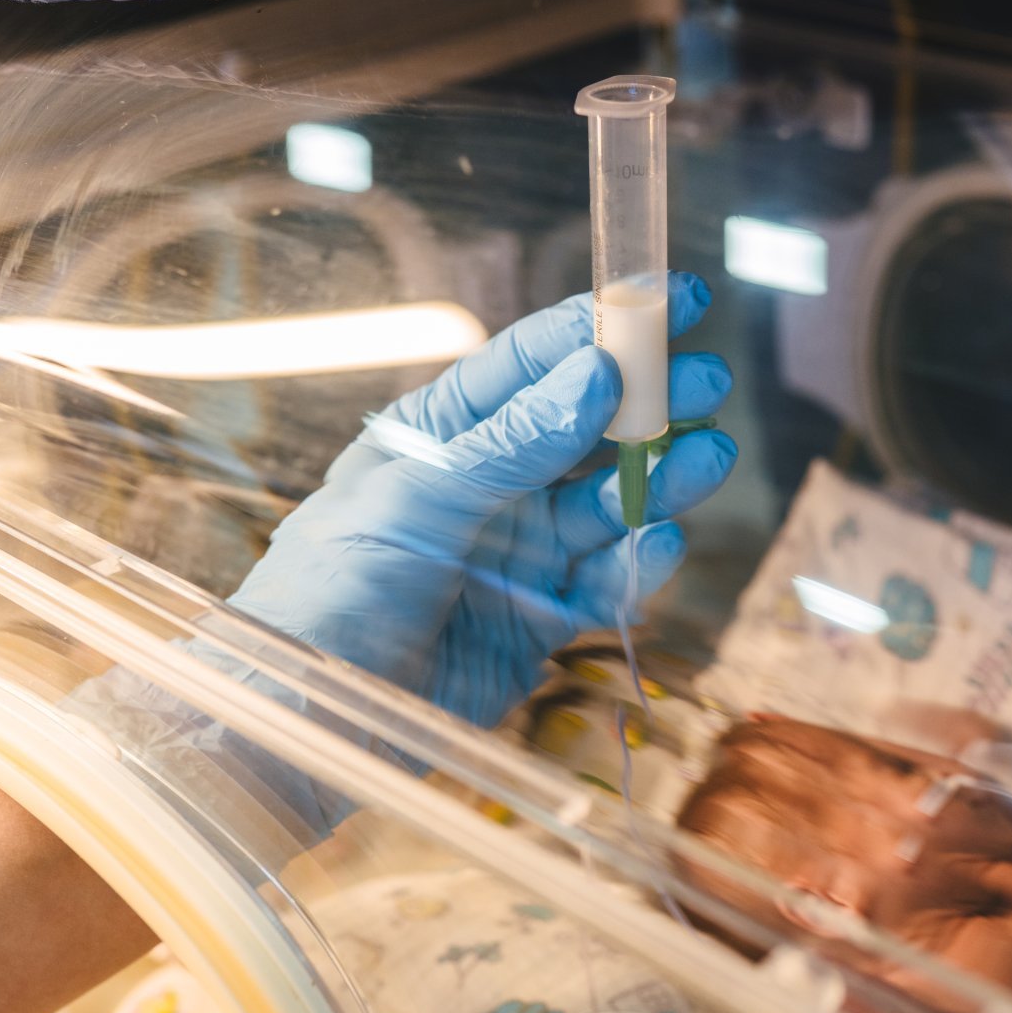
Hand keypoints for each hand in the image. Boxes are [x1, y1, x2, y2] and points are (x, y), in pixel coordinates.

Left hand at [231, 274, 736, 726]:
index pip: (530, 364)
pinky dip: (637, 563)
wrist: (304, 716)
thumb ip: (509, 445)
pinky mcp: (539, 620)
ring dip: (657, 478)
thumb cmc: (325, 594)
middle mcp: (487, 487)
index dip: (601, 327)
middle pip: (585, 430)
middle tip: (706, 381)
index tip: (673, 296)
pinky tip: (661, 540)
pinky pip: (603, 581)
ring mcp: (517, 553)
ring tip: (706, 457)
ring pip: (607, 503)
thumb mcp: (412, 502)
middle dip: (647, 403)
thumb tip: (594, 376)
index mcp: (440, 435)